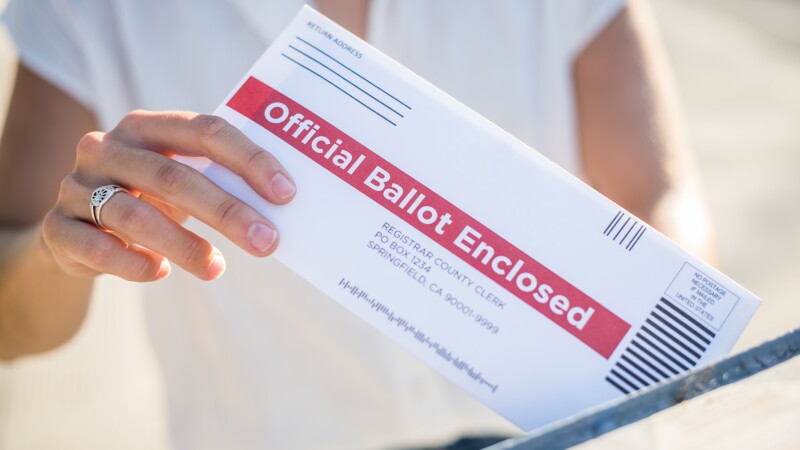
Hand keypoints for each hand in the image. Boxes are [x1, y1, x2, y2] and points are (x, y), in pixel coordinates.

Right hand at [41, 110, 295, 281]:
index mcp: (146, 126)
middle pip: (173, 176)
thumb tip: (282, 207)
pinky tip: (159, 272)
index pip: (205, 131)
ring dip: (183, 245)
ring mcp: (76, 187)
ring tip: (217, 269)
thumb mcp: (180, 179)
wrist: (78, 230)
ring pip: (134, 215)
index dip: (249, 160)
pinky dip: (133, 263)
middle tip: (267, 241)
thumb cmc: (149, 198)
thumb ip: (219, 181)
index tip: (287, 193)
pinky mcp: (57, 228)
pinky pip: (96, 248)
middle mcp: (106, 148)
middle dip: (227, 211)